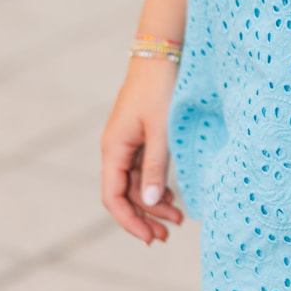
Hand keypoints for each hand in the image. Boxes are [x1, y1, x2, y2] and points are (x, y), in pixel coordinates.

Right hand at [100, 58, 184, 243]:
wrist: (162, 53)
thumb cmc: (160, 88)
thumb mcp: (160, 130)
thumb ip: (155, 167)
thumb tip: (151, 203)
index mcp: (114, 148)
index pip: (113, 197)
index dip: (129, 221)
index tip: (150, 238)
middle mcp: (116, 148)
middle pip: (125, 194)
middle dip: (144, 216)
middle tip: (168, 235)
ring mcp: (128, 142)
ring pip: (136, 183)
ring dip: (154, 202)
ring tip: (178, 219)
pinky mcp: (141, 136)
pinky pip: (144, 169)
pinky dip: (156, 184)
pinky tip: (173, 195)